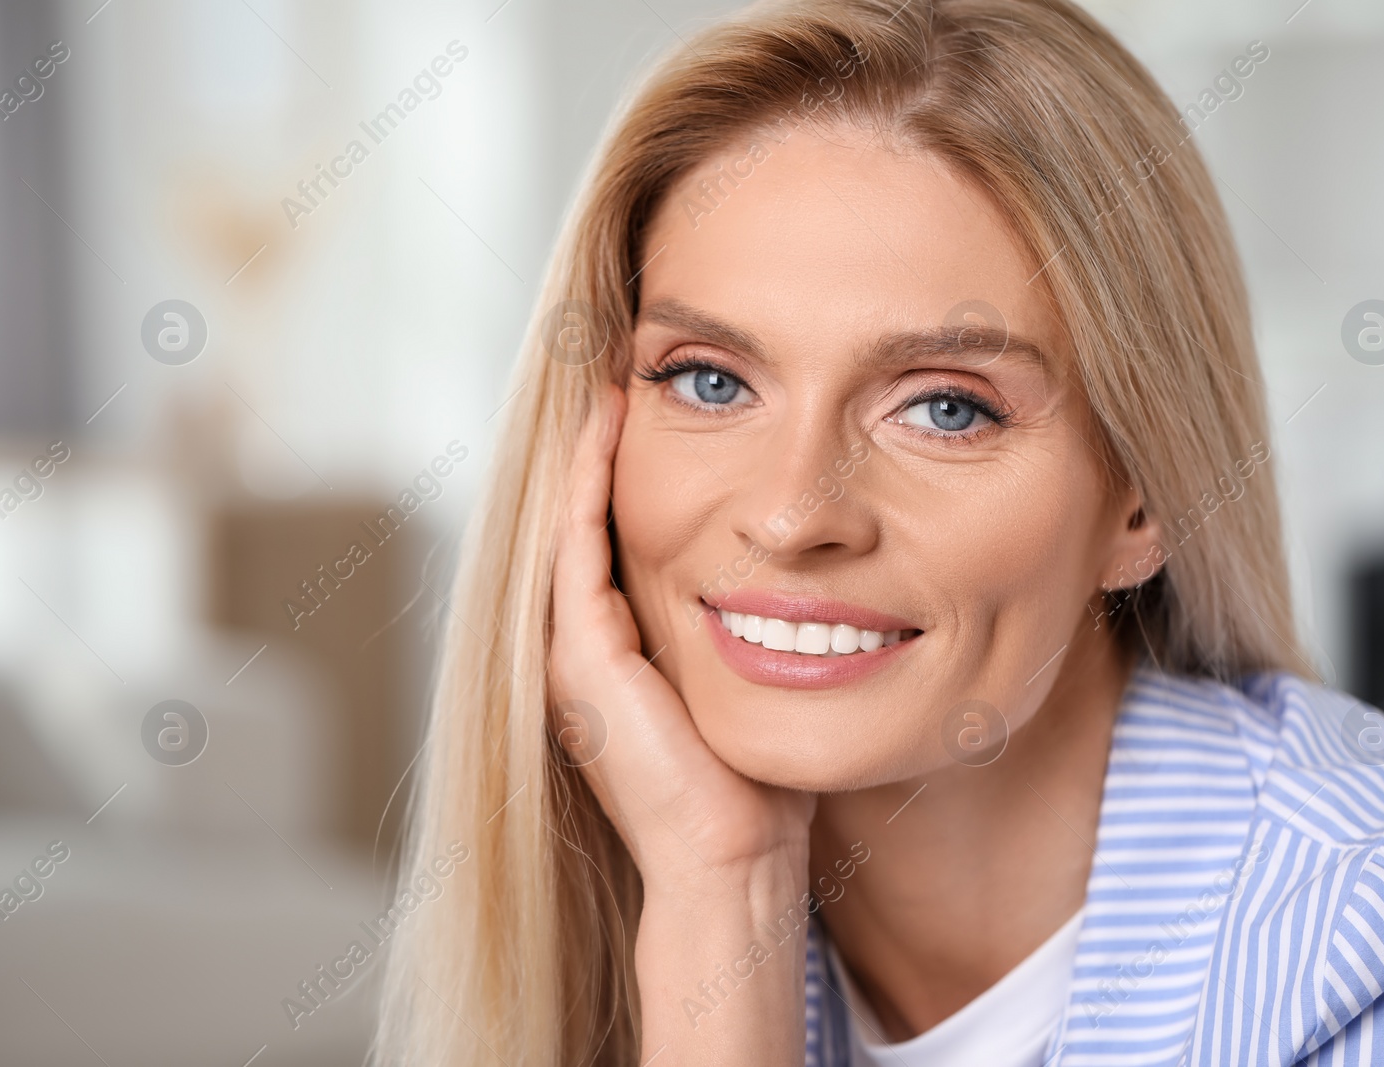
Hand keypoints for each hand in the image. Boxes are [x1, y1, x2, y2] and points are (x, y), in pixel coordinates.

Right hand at [548, 381, 815, 888]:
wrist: (732, 859)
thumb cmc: (757, 787)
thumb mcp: (754, 688)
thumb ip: (758, 636)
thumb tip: (812, 590)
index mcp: (622, 657)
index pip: (617, 544)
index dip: (628, 478)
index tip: (658, 414)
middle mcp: (587, 650)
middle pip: (586, 526)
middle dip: (601, 455)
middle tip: (623, 378)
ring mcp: (575, 653)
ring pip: (571, 526)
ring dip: (588, 455)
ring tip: (609, 386)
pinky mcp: (581, 656)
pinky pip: (578, 546)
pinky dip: (587, 485)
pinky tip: (605, 429)